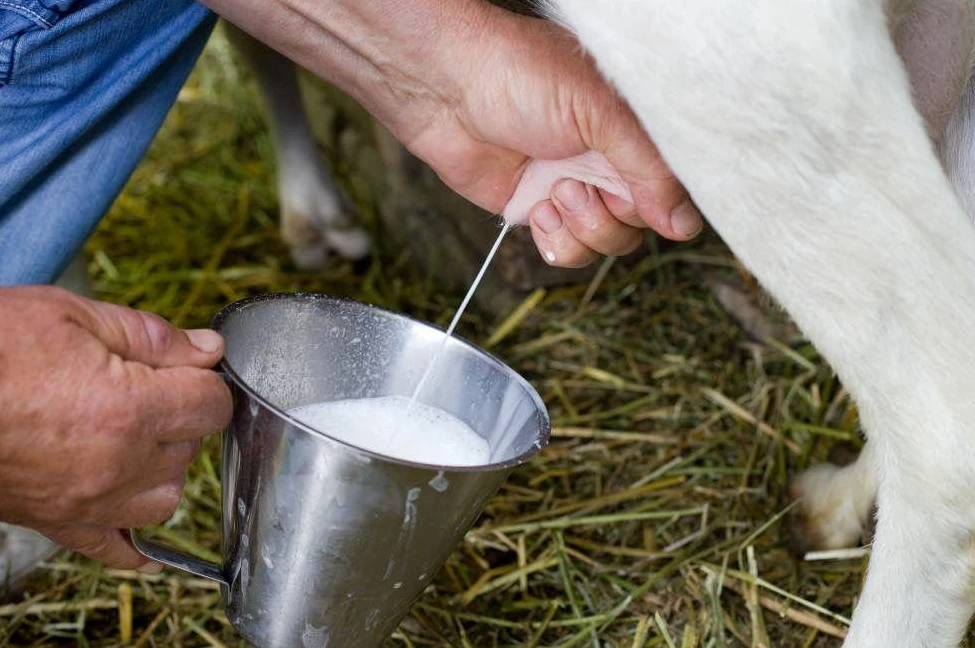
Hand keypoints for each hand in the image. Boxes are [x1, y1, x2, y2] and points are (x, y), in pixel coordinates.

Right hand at [0, 287, 231, 570]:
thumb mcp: (71, 315)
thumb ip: (151, 336)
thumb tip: (208, 349)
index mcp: (130, 408)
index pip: (212, 405)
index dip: (204, 381)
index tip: (186, 369)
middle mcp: (118, 464)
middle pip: (190, 447)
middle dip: (180, 416)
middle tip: (147, 389)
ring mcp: (88, 501)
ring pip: (165, 498)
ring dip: (163, 468)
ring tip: (134, 438)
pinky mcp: (57, 522)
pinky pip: (114, 550)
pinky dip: (136, 546)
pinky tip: (150, 543)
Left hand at [405, 10, 703, 267]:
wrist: (447, 88)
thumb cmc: (521, 74)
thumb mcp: (600, 112)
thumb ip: (649, 168)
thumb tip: (683, 223)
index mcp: (635, 131)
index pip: (674, 189)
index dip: (660, 204)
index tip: (634, 197)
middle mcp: (610, 162)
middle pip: (640, 225)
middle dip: (610, 217)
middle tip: (576, 185)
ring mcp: (575, 188)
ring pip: (606, 244)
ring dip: (582, 229)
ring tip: (554, 193)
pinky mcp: (539, 210)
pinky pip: (567, 251)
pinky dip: (556, 241)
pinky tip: (537, 209)